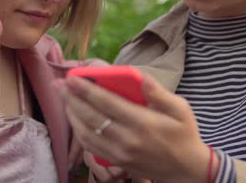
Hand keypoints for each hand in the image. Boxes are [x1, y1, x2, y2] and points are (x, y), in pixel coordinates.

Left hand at [59, 75, 213, 182]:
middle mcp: (127, 139)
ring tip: (64, 97)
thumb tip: (141, 77)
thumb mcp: (180, 109)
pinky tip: (75, 118)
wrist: (186, 169)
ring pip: (86, 133)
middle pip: (91, 117)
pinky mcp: (117, 161)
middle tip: (59, 83)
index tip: (72, 76)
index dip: (86, 89)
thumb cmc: (184, 133)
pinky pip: (90, 146)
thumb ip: (159, 93)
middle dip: (72, 98)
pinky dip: (78, 131)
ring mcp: (120, 152)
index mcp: (143, 123)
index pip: (107, 103)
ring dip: (71, 114)